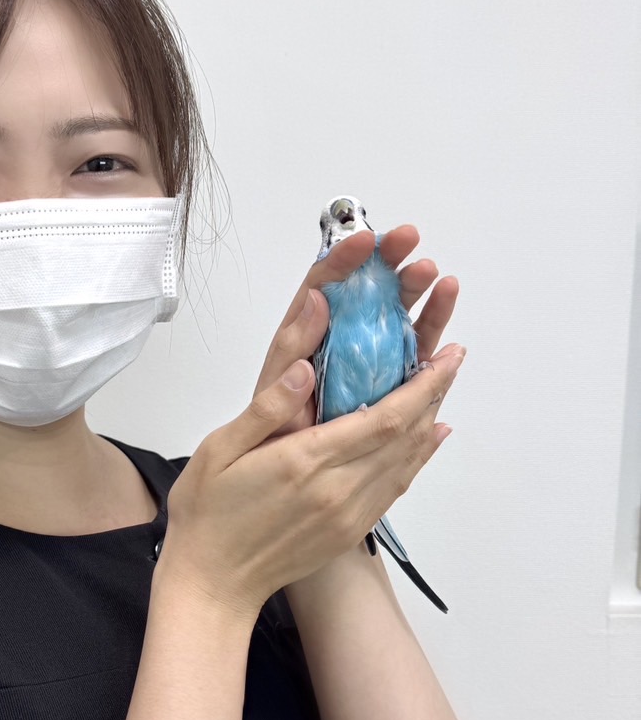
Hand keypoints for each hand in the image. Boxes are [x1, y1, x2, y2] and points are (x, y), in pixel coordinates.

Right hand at [159, 338, 463, 622]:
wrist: (213, 584)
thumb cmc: (206, 514)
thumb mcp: (218, 450)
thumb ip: (266, 408)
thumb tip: (305, 369)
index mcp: (305, 461)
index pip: (384, 418)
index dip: (421, 386)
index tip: (447, 356)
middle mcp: (337, 490)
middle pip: (405, 438)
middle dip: (433, 395)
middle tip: (454, 359)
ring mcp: (348, 515)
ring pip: (405, 464)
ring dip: (428, 425)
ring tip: (442, 390)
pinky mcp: (349, 532)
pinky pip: (394, 489)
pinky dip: (417, 460)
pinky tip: (427, 440)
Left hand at [251, 224, 459, 434]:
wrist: (288, 481)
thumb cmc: (272, 434)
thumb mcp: (271, 390)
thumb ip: (292, 346)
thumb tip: (315, 300)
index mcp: (307, 335)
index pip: (323, 286)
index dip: (344, 259)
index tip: (364, 238)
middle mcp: (343, 340)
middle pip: (368, 293)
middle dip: (389, 264)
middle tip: (409, 240)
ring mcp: (372, 360)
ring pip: (398, 319)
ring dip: (418, 294)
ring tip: (437, 275)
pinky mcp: (396, 385)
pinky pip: (418, 355)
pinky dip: (435, 334)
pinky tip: (448, 313)